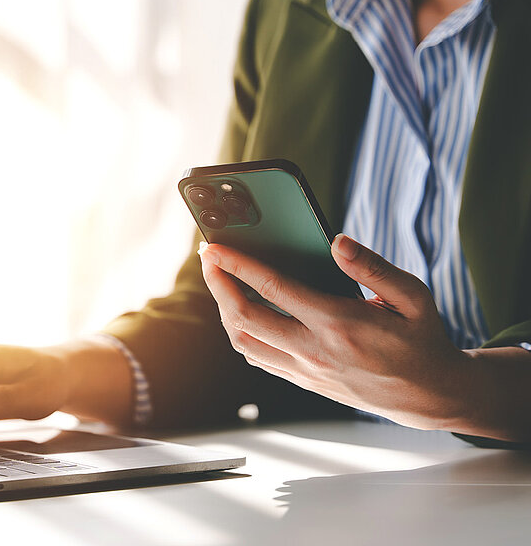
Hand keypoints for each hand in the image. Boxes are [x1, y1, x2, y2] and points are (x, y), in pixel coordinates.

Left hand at [198, 234, 470, 430]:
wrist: (429, 395)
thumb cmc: (421, 339)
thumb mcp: (413, 297)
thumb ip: (374, 267)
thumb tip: (337, 242)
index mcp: (339, 323)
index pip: (273, 289)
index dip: (238, 265)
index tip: (215, 247)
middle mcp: (315, 350)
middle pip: (244, 318)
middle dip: (218, 284)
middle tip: (208, 258)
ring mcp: (306, 370)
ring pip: (244, 342)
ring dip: (224, 310)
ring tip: (220, 282)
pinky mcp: (304, 381)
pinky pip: (258, 358)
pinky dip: (241, 333)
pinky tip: (241, 313)